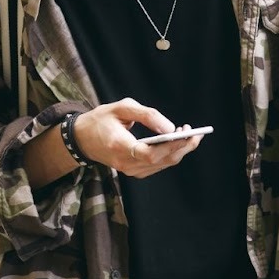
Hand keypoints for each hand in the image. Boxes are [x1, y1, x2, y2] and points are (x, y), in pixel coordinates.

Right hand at [72, 98, 203, 178]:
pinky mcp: (133, 171)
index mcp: (119, 146)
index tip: (187, 133)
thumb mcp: (122, 107)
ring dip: (179, 150)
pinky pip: (157, 165)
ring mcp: (129, 170)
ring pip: (162, 164)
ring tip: (188, 133)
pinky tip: (176, 141)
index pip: (150, 153)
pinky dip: (170, 154)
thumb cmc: (101, 119)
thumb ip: (147, 115)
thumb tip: (170, 127)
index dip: (172, 145)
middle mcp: (125, 163)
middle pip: (161, 160)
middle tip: (195, 131)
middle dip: (183, 146)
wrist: (82, 138)